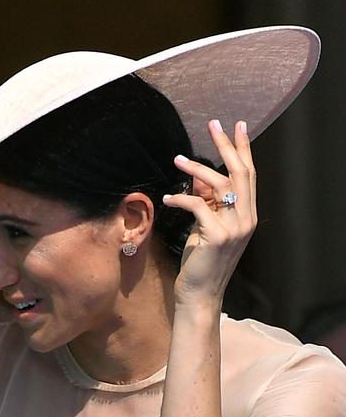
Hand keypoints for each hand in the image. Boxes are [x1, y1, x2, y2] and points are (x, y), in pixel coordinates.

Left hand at [161, 119, 256, 307]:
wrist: (199, 293)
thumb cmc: (200, 261)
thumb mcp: (205, 227)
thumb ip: (207, 203)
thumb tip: (198, 178)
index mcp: (247, 213)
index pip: (248, 174)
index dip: (243, 149)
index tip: (237, 126)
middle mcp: (246, 218)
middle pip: (239, 172)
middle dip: (227, 145)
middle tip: (214, 123)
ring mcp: (234, 227)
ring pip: (220, 185)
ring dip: (196, 169)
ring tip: (177, 159)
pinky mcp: (217, 236)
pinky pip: (198, 206)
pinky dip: (181, 199)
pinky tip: (167, 199)